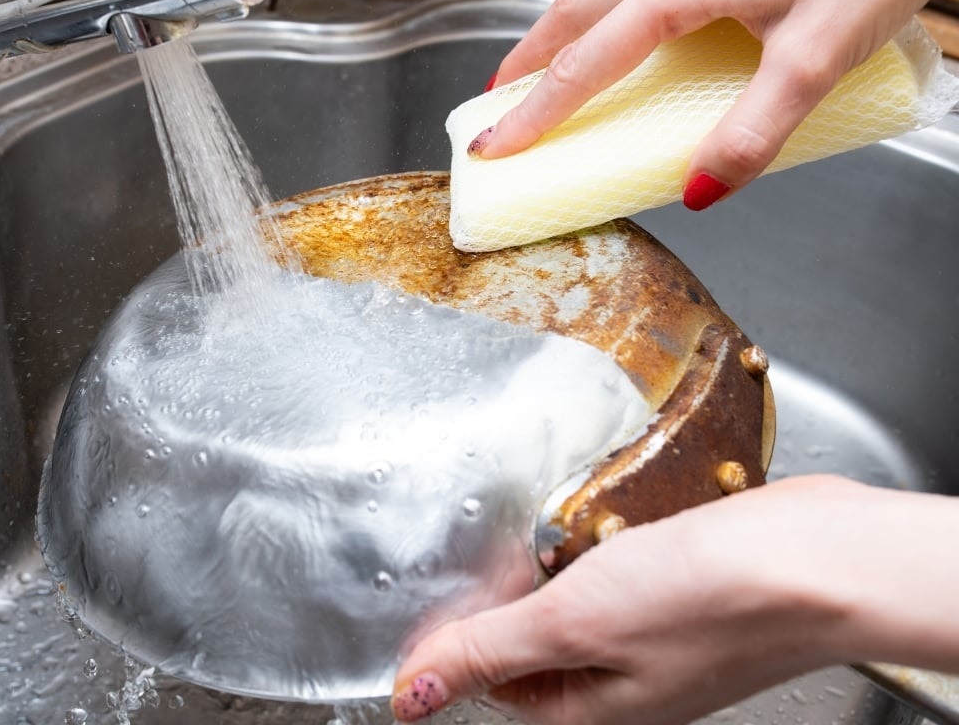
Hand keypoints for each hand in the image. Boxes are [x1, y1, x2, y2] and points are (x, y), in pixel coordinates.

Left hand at [390, 475, 958, 723]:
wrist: (818, 558)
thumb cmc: (711, 600)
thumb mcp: (571, 623)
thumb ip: (487, 653)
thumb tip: (413, 697)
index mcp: (591, 709)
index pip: (498, 683)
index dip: (465, 636)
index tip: (450, 588)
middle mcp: (626, 682)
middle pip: (537, 643)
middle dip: (514, 594)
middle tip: (511, 548)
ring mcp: (659, 638)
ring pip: (579, 603)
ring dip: (561, 565)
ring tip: (563, 531)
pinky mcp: (686, 594)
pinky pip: (621, 575)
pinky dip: (605, 547)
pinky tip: (611, 524)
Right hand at [474, 0, 958, 208]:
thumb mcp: (816, 59)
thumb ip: (753, 132)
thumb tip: (700, 190)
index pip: (582, 66)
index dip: (533, 114)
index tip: (494, 147)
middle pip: (571, 14)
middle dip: (525, 63)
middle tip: (496, 107)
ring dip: (560, 34)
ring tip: (544, 73)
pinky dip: (606, 14)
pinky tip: (628, 33)